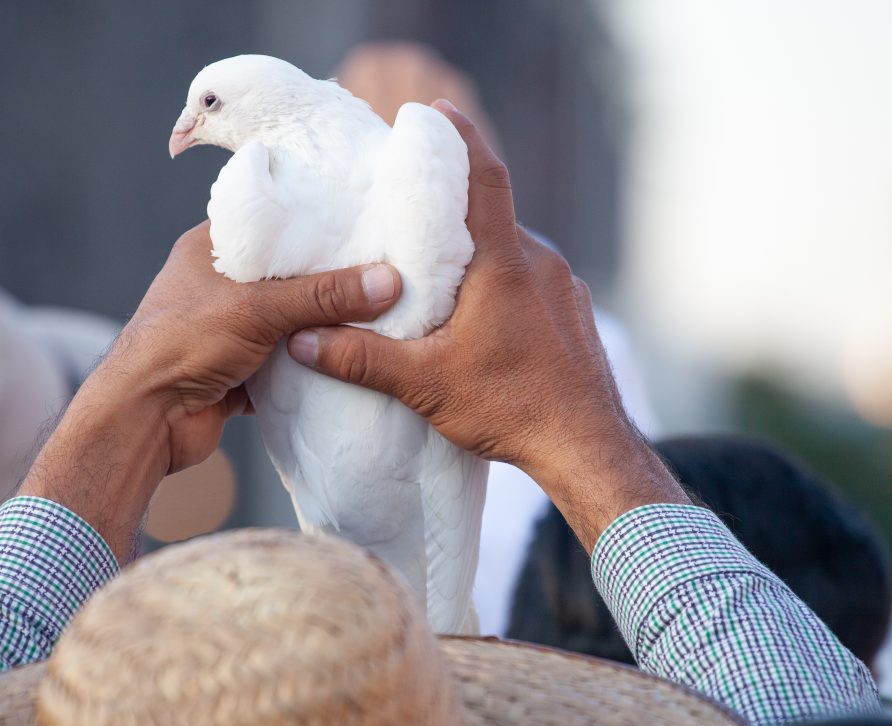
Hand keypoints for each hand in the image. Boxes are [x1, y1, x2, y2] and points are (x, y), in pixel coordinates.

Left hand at [20, 223, 400, 559]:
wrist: (143, 421)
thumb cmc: (184, 343)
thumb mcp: (258, 307)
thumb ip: (324, 295)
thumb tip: (389, 281)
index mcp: (209, 249)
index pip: (269, 223)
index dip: (313, 222)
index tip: (363, 223)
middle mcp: (218, 286)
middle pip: (287, 277)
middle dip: (330, 281)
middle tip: (383, 270)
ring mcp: (228, 332)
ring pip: (289, 324)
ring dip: (324, 328)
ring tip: (380, 314)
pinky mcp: (238, 374)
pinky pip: (286, 365)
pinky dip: (312, 367)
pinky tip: (352, 361)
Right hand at [286, 100, 687, 548]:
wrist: (587, 448)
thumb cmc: (512, 408)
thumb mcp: (426, 384)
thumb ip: (361, 360)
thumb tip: (303, 343)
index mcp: (504, 263)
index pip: (485, 177)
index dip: (460, 138)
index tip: (435, 112)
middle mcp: (538, 262)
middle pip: (491, 215)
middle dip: (452, 209)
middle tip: (409, 211)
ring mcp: (562, 286)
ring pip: (511, 252)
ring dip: (476, 254)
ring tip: (434, 272)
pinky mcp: (572, 313)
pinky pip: (530, 280)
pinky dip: (501, 282)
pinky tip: (477, 315)